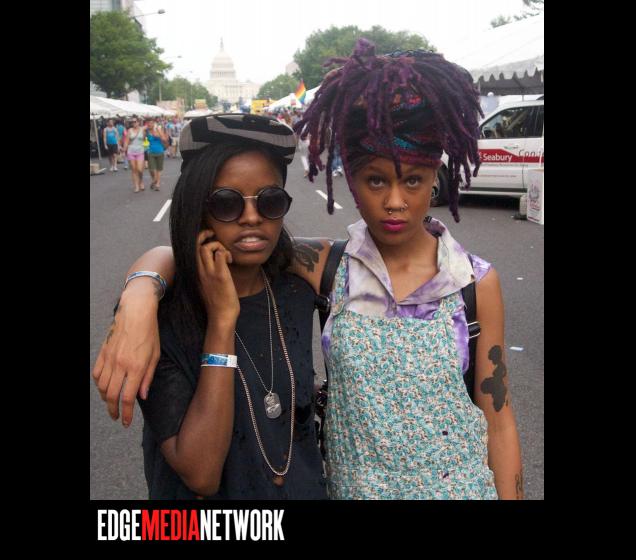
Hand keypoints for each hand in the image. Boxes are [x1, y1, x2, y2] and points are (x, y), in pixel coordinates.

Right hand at [92, 279, 160, 426]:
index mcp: (136, 368)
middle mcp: (121, 365)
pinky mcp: (103, 352)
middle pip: (111, 396)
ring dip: (105, 399)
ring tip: (111, 403)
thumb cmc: (150, 332)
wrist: (135, 312)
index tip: (126, 422)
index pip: (128, 398)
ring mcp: (110, 359)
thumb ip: (148, 377)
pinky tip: (103, 387)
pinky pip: (96, 374)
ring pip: (102, 387)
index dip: (127, 413)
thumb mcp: (155, 355)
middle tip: (117, 417)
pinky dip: (98, 384)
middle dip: (114, 410)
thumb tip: (142, 396)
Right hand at [196, 229, 238, 325]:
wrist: (221, 316)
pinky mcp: (221, 276)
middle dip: (205, 235)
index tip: (208, 238)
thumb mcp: (205, 285)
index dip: (198, 239)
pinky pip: (220, 255)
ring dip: (218, 245)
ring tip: (225, 254)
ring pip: (207, 248)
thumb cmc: (216, 302)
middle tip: (215, 236)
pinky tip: (230, 261)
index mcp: (195, 273)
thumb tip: (213, 262)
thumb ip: (205, 274)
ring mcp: (209, 273)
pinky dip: (226, 253)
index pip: (190, 250)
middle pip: (196, 245)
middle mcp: (199, 271)